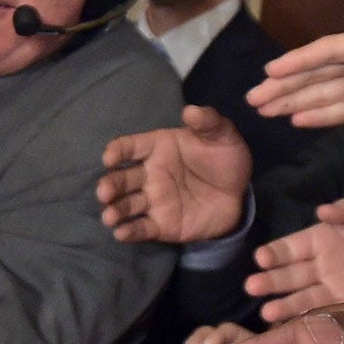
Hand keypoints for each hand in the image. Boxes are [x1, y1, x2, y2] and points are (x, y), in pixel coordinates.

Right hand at [97, 106, 252, 243]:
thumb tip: (191, 111)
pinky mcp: (160, 225)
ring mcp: (152, 201)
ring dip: (115, 210)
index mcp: (157, 148)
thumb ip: (207, 122)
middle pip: (121, 179)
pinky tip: (122, 233)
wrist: (239, 193)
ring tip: (110, 216)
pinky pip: (141, 228)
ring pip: (126, 205)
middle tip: (104, 192)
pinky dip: (129, 232)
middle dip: (109, 185)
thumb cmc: (224, 158)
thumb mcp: (221, 135)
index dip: (117, 151)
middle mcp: (148, 174)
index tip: (109, 157)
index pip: (130, 147)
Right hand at [248, 197, 343, 322]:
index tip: (261, 258)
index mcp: (323, 239)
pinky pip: (319, 323)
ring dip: (281, 307)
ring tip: (268, 315)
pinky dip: (303, 329)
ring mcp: (331, 294)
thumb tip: (323, 209)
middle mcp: (320, 268)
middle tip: (254, 288)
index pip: (291, 246)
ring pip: (298, 302)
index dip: (275, 252)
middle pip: (287, 276)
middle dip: (269, 282)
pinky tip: (289, 336)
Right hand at [249, 25, 343, 127]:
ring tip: (262, 109)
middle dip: (284, 84)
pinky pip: (340, 110)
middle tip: (252, 97)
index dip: (303, 60)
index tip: (273, 70)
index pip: (333, 50)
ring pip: (322, 92)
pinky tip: (295, 120)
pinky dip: (318, 115)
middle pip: (317, 72)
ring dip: (292, 100)